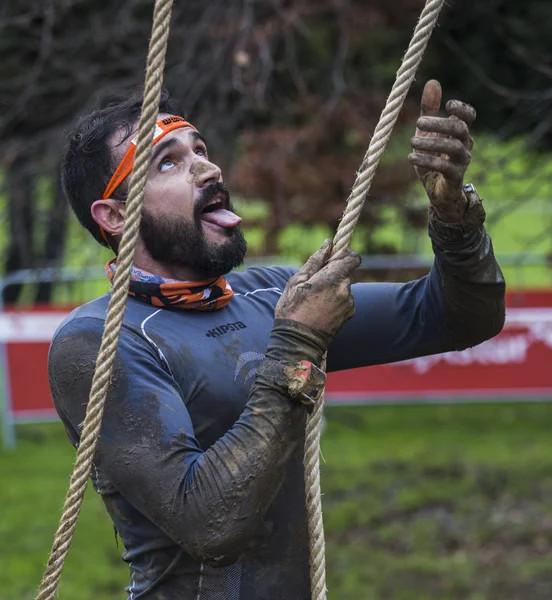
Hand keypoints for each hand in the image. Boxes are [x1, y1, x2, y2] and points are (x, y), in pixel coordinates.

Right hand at [275, 239, 360, 338]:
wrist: (297, 341)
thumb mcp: (297, 281)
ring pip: (345, 287)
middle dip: (333, 274)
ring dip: (334, 288)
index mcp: (331, 278)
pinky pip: (345, 300)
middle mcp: (345, 290)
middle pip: (345, 273)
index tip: (334, 257)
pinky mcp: (349, 314)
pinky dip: (336, 301)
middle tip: (315, 283)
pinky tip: (321, 309)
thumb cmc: (292, 309)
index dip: (345, 255)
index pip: (353, 258)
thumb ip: (315, 260)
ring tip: (315, 300)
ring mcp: (349, 303)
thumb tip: (328, 244)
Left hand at [408, 80, 475, 222]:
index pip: (469, 116)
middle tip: (418, 123)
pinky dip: (427, 161)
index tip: (448, 104)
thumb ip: (430, 110)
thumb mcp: (427, 133)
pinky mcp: (455, 176)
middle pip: (459, 129)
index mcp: (460, 132)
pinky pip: (444, 166)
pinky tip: (411, 157)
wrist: (438, 191)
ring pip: (452, 147)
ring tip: (411, 142)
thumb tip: (433, 81)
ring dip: (431, 143)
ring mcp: (462, 161)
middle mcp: (465, 145)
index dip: (462, 109)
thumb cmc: (434, 158)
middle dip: (439, 124)